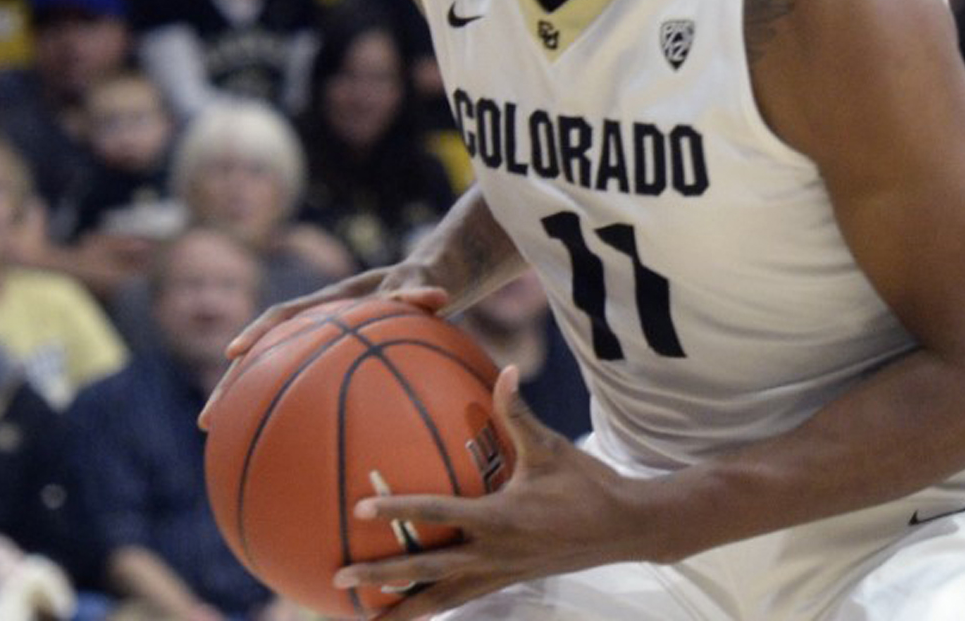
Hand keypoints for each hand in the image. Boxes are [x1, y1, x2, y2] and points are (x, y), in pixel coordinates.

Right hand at [197, 264, 449, 428]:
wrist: (424, 280)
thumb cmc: (420, 282)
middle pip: (262, 356)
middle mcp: (312, 323)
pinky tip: (280, 454)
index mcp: (331, 302)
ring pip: (271, 376)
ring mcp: (316, 343)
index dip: (260, 332)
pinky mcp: (326, 362)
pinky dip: (286, 416)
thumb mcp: (421, 282)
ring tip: (220, 443)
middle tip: (207, 422)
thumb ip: (421, 290)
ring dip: (247, 406)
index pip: (286, 315)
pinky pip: (298, 390)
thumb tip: (439, 297)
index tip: (233, 354)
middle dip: (233, 386)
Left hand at [334, 368, 661, 619]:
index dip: (399, 511)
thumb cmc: (587, 484)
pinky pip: (461, 598)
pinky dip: (433, 605)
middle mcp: (493, 553)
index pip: (439, 513)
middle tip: (340, 576)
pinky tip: (411, 609)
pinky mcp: (507, 582)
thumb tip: (506, 370)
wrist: (624, 528)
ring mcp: (499, 573)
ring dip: (402, 609)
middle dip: (381, 577)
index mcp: (500, 517)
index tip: (361, 509)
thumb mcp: (552, 447)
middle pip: (426, 571)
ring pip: (441, 599)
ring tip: (365, 618)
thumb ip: (519, 413)